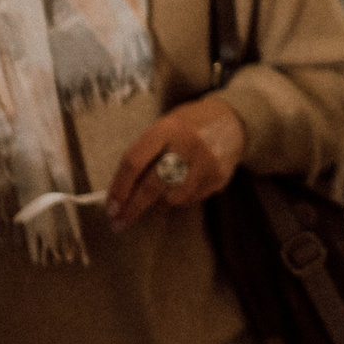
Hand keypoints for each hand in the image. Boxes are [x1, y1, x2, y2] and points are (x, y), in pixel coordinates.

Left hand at [110, 96, 246, 226]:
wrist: (232, 120)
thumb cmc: (187, 125)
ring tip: (155, 200)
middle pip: (152, 186)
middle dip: (133, 208)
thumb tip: (121, 192)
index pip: (135, 162)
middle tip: (118, 223)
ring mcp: (207, 163)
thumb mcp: (164, 127)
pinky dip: (179, 199)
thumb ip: (146, 153)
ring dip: (158, 204)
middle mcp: (188, 145)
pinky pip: (191, 199)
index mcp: (167, 129)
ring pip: (173, 198)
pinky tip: (180, 189)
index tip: (111, 208)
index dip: (119, 188)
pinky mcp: (219, 178)